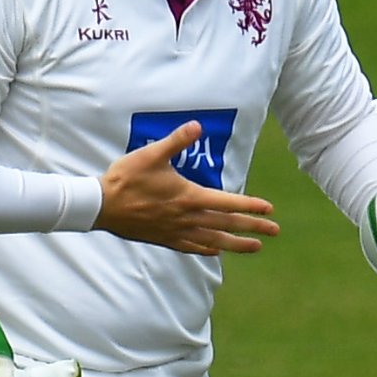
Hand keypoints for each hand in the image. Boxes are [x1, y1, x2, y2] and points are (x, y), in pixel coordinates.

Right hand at [97, 123, 276, 254]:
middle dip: (253, 227)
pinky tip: (216, 251)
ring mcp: (177, 231)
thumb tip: (197, 126)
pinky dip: (208, 249)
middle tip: (275, 231)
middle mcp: (188, 218)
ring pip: (214, 240)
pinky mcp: (165, 239)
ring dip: (237, 244)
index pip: (228, 202)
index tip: (269, 210)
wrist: (102, 206)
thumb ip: (176, 141)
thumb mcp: (152, 154)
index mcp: (189, 197)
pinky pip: (192, 247)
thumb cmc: (126, 178)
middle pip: (227, 224)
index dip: (250, 206)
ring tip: (256, 247)